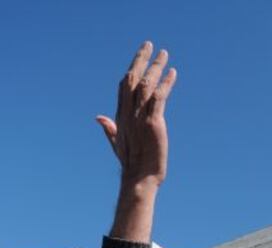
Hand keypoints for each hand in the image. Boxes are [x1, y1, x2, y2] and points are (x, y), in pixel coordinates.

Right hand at [97, 41, 176, 186]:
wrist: (139, 178)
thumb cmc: (131, 163)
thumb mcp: (117, 143)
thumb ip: (110, 128)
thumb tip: (99, 117)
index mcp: (120, 116)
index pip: (124, 86)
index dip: (131, 69)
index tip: (140, 56)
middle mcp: (128, 114)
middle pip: (132, 79)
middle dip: (140, 59)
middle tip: (150, 44)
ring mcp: (140, 118)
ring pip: (145, 84)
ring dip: (156, 67)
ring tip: (165, 54)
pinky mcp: (153, 123)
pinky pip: (159, 97)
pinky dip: (166, 83)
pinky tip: (172, 73)